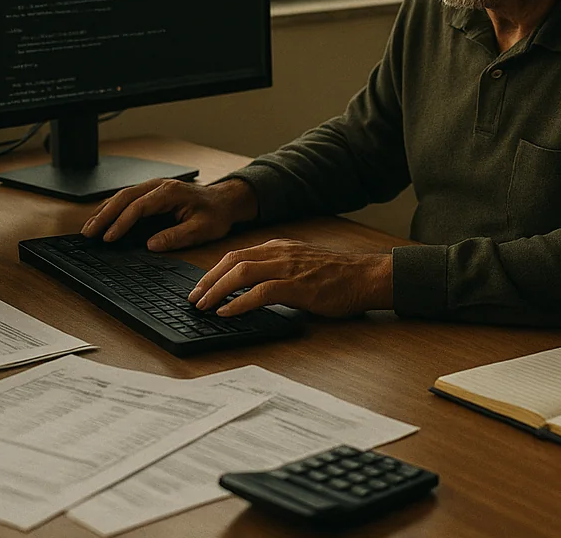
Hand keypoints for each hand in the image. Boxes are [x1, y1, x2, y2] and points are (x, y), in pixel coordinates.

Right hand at [80, 177, 256, 250]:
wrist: (225, 201)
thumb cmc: (215, 215)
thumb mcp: (201, 230)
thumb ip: (177, 236)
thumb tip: (151, 244)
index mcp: (170, 193)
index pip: (139, 207)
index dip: (121, 223)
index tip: (109, 238)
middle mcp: (159, 185)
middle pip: (124, 197)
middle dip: (104, 215)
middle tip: (89, 233)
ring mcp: (154, 186)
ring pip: (123, 195)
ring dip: (104, 211)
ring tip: (89, 228)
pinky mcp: (152, 192)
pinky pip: (128, 197)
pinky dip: (112, 208)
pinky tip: (102, 218)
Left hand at [187, 239, 392, 317]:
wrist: (367, 276)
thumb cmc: (339, 276)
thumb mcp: (302, 266)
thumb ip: (278, 271)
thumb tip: (251, 290)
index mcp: (279, 248)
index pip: (237, 255)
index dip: (214, 271)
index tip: (200, 287)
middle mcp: (280, 253)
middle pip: (232, 261)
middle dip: (208, 280)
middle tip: (193, 298)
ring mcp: (288, 268)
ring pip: (242, 272)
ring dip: (217, 290)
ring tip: (204, 306)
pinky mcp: (298, 286)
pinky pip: (261, 292)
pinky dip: (240, 302)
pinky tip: (227, 312)